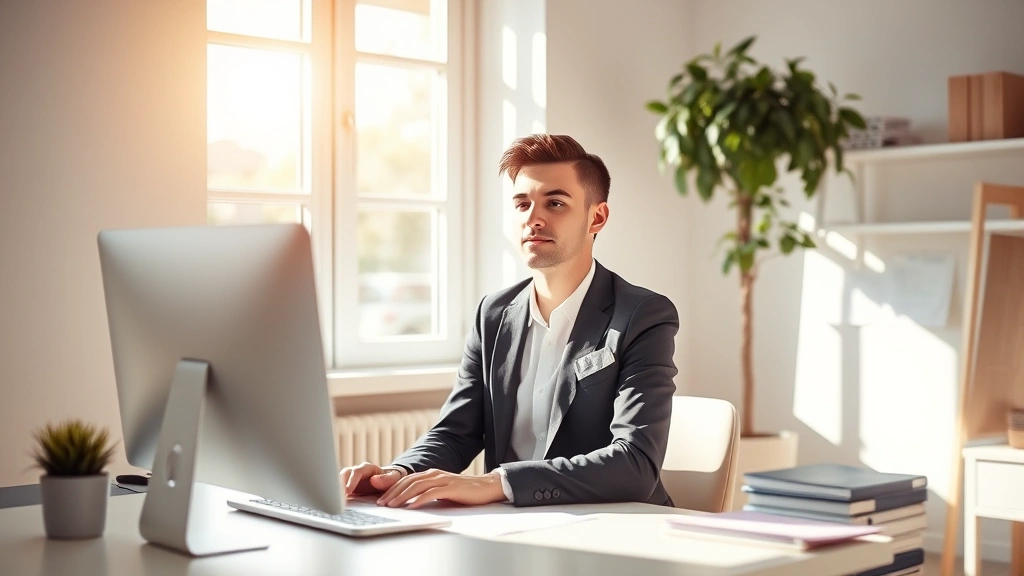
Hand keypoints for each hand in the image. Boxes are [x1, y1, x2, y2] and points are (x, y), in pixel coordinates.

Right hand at [339, 462, 402, 496]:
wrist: (390, 481)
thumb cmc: (392, 478)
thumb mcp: (394, 478)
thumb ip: (386, 479)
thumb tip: (374, 480)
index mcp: (367, 468)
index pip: (356, 472)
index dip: (351, 481)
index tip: (347, 491)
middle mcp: (357, 471)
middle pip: (344, 474)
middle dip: (339, 485)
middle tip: (337, 497)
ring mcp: (352, 478)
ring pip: (339, 480)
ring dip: (336, 490)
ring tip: (335, 501)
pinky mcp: (349, 486)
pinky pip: (340, 488)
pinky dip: (338, 494)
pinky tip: (337, 503)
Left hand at [377, 469, 504, 508]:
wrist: (486, 487)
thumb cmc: (464, 491)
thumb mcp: (443, 491)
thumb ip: (429, 493)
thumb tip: (411, 503)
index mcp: (431, 474)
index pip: (407, 480)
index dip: (392, 489)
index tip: (381, 499)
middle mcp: (435, 474)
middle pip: (408, 482)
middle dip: (392, 493)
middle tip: (381, 504)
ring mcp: (443, 480)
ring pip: (417, 486)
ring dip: (402, 496)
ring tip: (392, 505)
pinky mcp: (451, 488)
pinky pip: (431, 493)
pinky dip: (419, 500)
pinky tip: (412, 506)